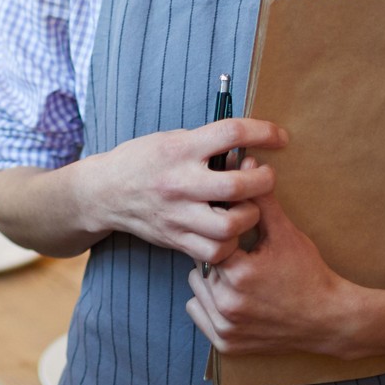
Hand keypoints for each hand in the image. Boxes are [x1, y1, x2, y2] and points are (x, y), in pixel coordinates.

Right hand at [75, 117, 285, 261]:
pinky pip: (214, 251)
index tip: (280, 138)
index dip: (264, 132)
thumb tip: (248, 146)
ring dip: (248, 216)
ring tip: (246, 208)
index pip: (231, 133)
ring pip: (230, 225)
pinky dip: (229, 244)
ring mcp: (177, 213)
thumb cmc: (142, 160)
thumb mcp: (171, 140)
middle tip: (265, 177)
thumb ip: (206, 144)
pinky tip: (229, 232)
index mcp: (181, 149)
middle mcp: (180, 181)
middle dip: (264, 181)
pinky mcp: (175, 238)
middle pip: (237, 185)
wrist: (104, 192)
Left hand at [185, 175, 359, 357]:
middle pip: (200, 265)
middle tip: (242, 259)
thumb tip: (245, 161)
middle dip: (217, 258)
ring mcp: (225, 327)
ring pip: (196, 289)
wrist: (330, 320)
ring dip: (211, 282)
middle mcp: (226, 303)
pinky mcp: (226, 343)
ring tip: (241, 279)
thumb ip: (260, 198)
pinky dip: (211, 306)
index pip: (209, 240)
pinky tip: (236, 299)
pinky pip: (198, 314)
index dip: (222, 236)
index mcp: (237, 273)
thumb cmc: (309, 274)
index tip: (235, 236)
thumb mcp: (285, 233)